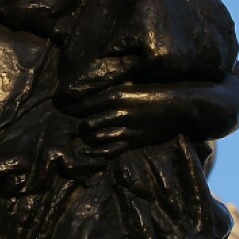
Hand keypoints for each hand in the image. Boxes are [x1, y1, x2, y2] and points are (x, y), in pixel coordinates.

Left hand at [58, 83, 191, 156]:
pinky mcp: (133, 140)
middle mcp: (116, 111)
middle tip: (71, 131)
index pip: (81, 105)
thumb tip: (88, 99)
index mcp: (113, 95)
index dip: (68, 110)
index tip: (60, 112)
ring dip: (88, 140)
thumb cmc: (153, 93)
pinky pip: (109, 149)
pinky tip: (97, 150)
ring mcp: (125, 127)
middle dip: (77, 129)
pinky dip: (100, 151)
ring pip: (95, 138)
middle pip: (85, 124)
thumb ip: (109, 95)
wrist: (178, 105)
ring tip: (84, 141)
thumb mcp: (128, 88)